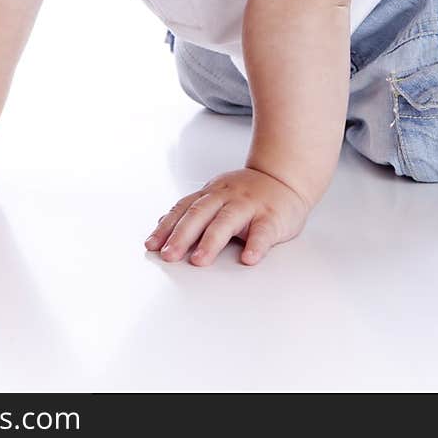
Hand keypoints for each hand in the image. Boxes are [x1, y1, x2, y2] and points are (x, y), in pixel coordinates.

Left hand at [144, 167, 309, 266]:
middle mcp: (227, 196)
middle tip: (169, 256)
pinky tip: (249, 258)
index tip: (152, 245)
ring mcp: (249, 205)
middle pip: (200, 214)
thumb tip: (163, 224)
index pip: (184, 209)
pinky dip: (256, 244)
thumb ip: (194, 209)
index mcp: (211, 193)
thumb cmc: (249, 193)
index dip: (167, 227)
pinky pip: (263, 231)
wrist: (286, 176)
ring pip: (227, 221)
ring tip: (200, 260)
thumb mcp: (217, 195)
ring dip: (211, 240)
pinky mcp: (272, 216)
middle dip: (182, 235)